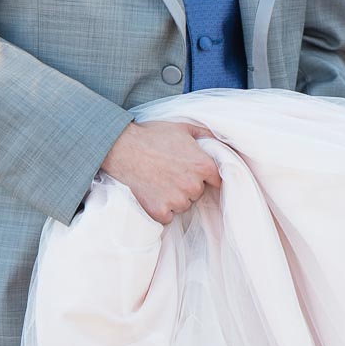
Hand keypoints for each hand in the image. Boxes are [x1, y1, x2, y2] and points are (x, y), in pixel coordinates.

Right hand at [100, 121, 220, 224]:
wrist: (124, 148)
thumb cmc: (154, 135)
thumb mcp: (184, 128)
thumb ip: (207, 134)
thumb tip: (221, 138)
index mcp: (204, 166)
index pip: (216, 180)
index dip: (205, 176)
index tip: (193, 172)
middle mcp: (193, 185)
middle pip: (198, 193)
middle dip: (188, 185)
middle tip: (171, 173)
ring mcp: (176, 200)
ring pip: (183, 205)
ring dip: (176, 198)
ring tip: (161, 182)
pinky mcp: (159, 211)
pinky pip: (168, 217)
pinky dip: (162, 210)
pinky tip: (153, 194)